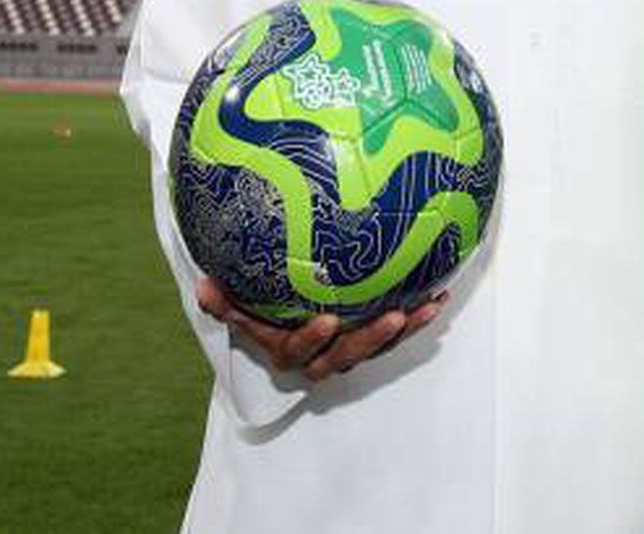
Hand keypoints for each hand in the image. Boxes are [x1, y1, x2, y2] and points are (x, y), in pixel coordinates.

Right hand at [196, 277, 447, 381]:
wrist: (282, 335)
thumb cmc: (261, 319)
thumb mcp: (241, 313)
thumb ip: (224, 303)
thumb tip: (203, 285)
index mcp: (288, 350)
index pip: (297, 350)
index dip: (312, 339)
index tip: (327, 320)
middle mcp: (321, 358)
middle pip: (347, 355)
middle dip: (371, 338)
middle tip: (394, 317)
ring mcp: (348, 352)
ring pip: (377, 347)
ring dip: (405, 329)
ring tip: (427, 307)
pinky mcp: (371, 342)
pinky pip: (396, 333)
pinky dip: (419, 317)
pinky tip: (440, 295)